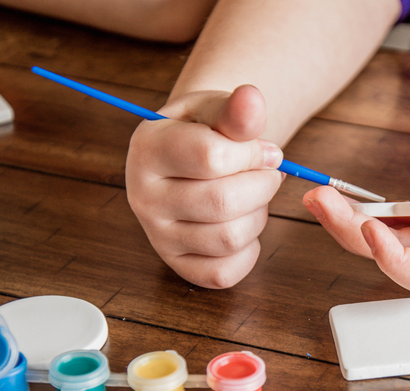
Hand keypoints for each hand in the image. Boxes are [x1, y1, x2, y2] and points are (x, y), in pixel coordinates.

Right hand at [125, 85, 283, 287]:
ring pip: (229, 238)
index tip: (262, 149)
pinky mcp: (178, 266)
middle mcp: (143, 197)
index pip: (211, 157)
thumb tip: (252, 99)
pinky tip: (243, 224)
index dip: (252, 153)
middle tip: (267, 174)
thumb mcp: (217, 111)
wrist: (190, 161)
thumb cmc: (206, 132)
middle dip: (262, 186)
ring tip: (252, 196)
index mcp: (148, 149)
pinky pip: (225, 273)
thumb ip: (236, 109)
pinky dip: (249, 251)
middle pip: (223, 203)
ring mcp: (157, 237)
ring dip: (259, 215)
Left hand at [302, 116, 409, 297]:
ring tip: (323, 197)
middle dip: (354, 236)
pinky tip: (352, 199)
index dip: (395, 261)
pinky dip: (377, 215)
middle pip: (402, 264)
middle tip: (320, 200)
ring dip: (357, 226)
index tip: (369, 226)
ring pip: (399, 245)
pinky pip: (408, 228)